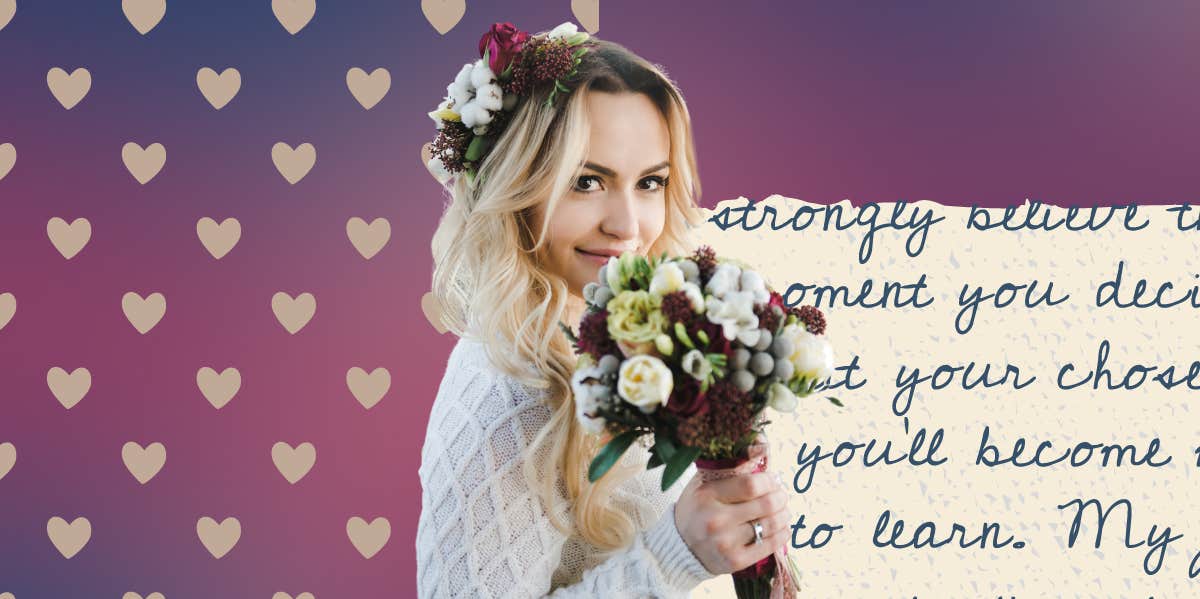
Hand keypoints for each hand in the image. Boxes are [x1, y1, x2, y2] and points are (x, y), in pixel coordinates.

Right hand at [673, 470, 791, 574]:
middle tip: (781, 495)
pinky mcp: (735, 561)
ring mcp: (726, 543)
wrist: (679, 547)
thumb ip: (726, 468)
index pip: (750, 485)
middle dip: (780, 497)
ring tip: (783, 510)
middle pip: (765, 504)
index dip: (769, 481)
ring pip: (771, 525)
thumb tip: (758, 447)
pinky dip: (782, 534)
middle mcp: (716, 520)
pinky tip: (782, 528)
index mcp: (707, 495)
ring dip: (783, 515)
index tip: (772, 480)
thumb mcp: (702, 484)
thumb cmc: (696, 510)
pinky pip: (770, 546)